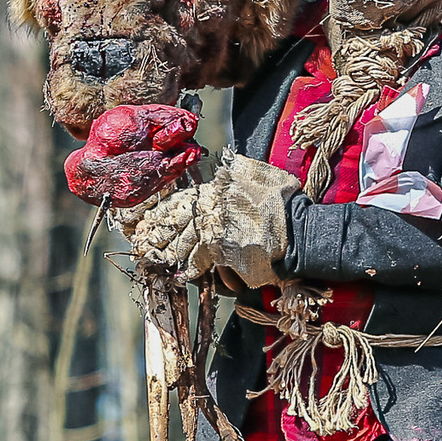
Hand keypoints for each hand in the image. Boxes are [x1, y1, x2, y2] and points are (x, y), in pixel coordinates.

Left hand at [123, 155, 297, 286]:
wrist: (298, 231)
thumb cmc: (282, 201)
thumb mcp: (257, 174)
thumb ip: (234, 171)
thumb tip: (223, 166)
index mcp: (215, 189)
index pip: (179, 201)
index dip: (161, 213)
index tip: (147, 222)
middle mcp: (209, 207)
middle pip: (174, 222)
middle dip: (157, 235)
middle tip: (143, 245)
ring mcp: (213, 230)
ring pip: (182, 243)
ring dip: (168, 253)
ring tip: (155, 259)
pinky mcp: (220, 252)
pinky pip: (199, 262)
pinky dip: (190, 269)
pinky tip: (182, 274)